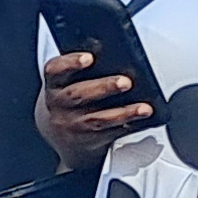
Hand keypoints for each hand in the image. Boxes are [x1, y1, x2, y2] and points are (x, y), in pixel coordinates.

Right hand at [36, 48, 154, 168]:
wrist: (61, 133)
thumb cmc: (72, 98)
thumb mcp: (68, 83)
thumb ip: (85, 70)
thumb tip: (119, 57)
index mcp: (54, 84)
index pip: (55, 70)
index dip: (70, 63)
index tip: (89, 57)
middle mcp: (59, 105)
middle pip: (78, 95)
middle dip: (103, 87)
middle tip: (125, 82)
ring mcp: (72, 125)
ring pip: (97, 119)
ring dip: (122, 113)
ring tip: (143, 108)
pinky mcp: (88, 140)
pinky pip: (111, 133)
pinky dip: (130, 125)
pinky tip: (143, 118)